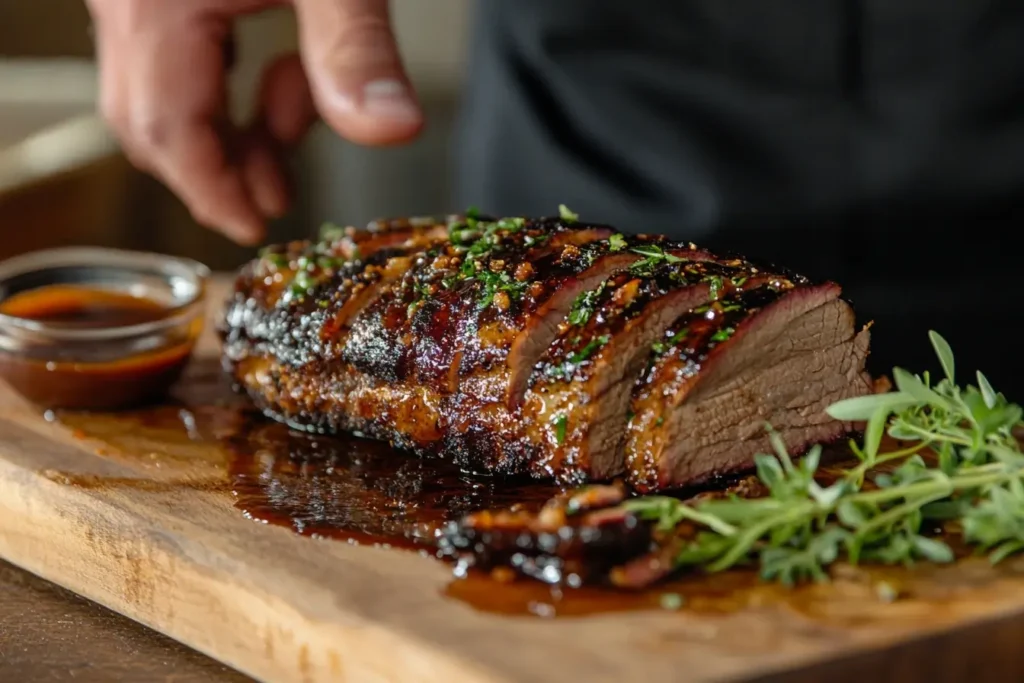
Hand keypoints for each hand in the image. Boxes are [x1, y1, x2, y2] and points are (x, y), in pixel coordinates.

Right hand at [86, 0, 422, 244]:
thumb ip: (354, 48)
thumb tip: (390, 132)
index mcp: (156, 3)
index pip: (167, 129)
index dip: (213, 190)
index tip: (256, 226)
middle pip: (150, 116)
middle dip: (217, 165)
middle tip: (279, 193)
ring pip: (159, 82)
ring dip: (227, 121)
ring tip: (297, 126)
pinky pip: (171, 43)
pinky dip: (226, 74)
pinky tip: (278, 70)